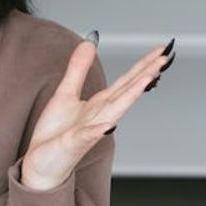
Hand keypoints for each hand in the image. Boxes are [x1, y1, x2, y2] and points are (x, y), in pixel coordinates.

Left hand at [21, 38, 172, 190]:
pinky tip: (106, 125)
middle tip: (164, 59)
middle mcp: (99, 116)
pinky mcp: (72, 144)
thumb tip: (89, 42)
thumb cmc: (56, 133)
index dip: (142, 66)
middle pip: (125, 92)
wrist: (41, 163)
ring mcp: (88, 131)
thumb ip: (78, 69)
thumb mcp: (64, 94)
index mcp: (98, 104)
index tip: (161, 50)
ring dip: (129, 97)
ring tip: (146, 80)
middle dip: (144, 76)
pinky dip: (96, 130)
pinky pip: (85, 136)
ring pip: (112, 112)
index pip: (125, 82)